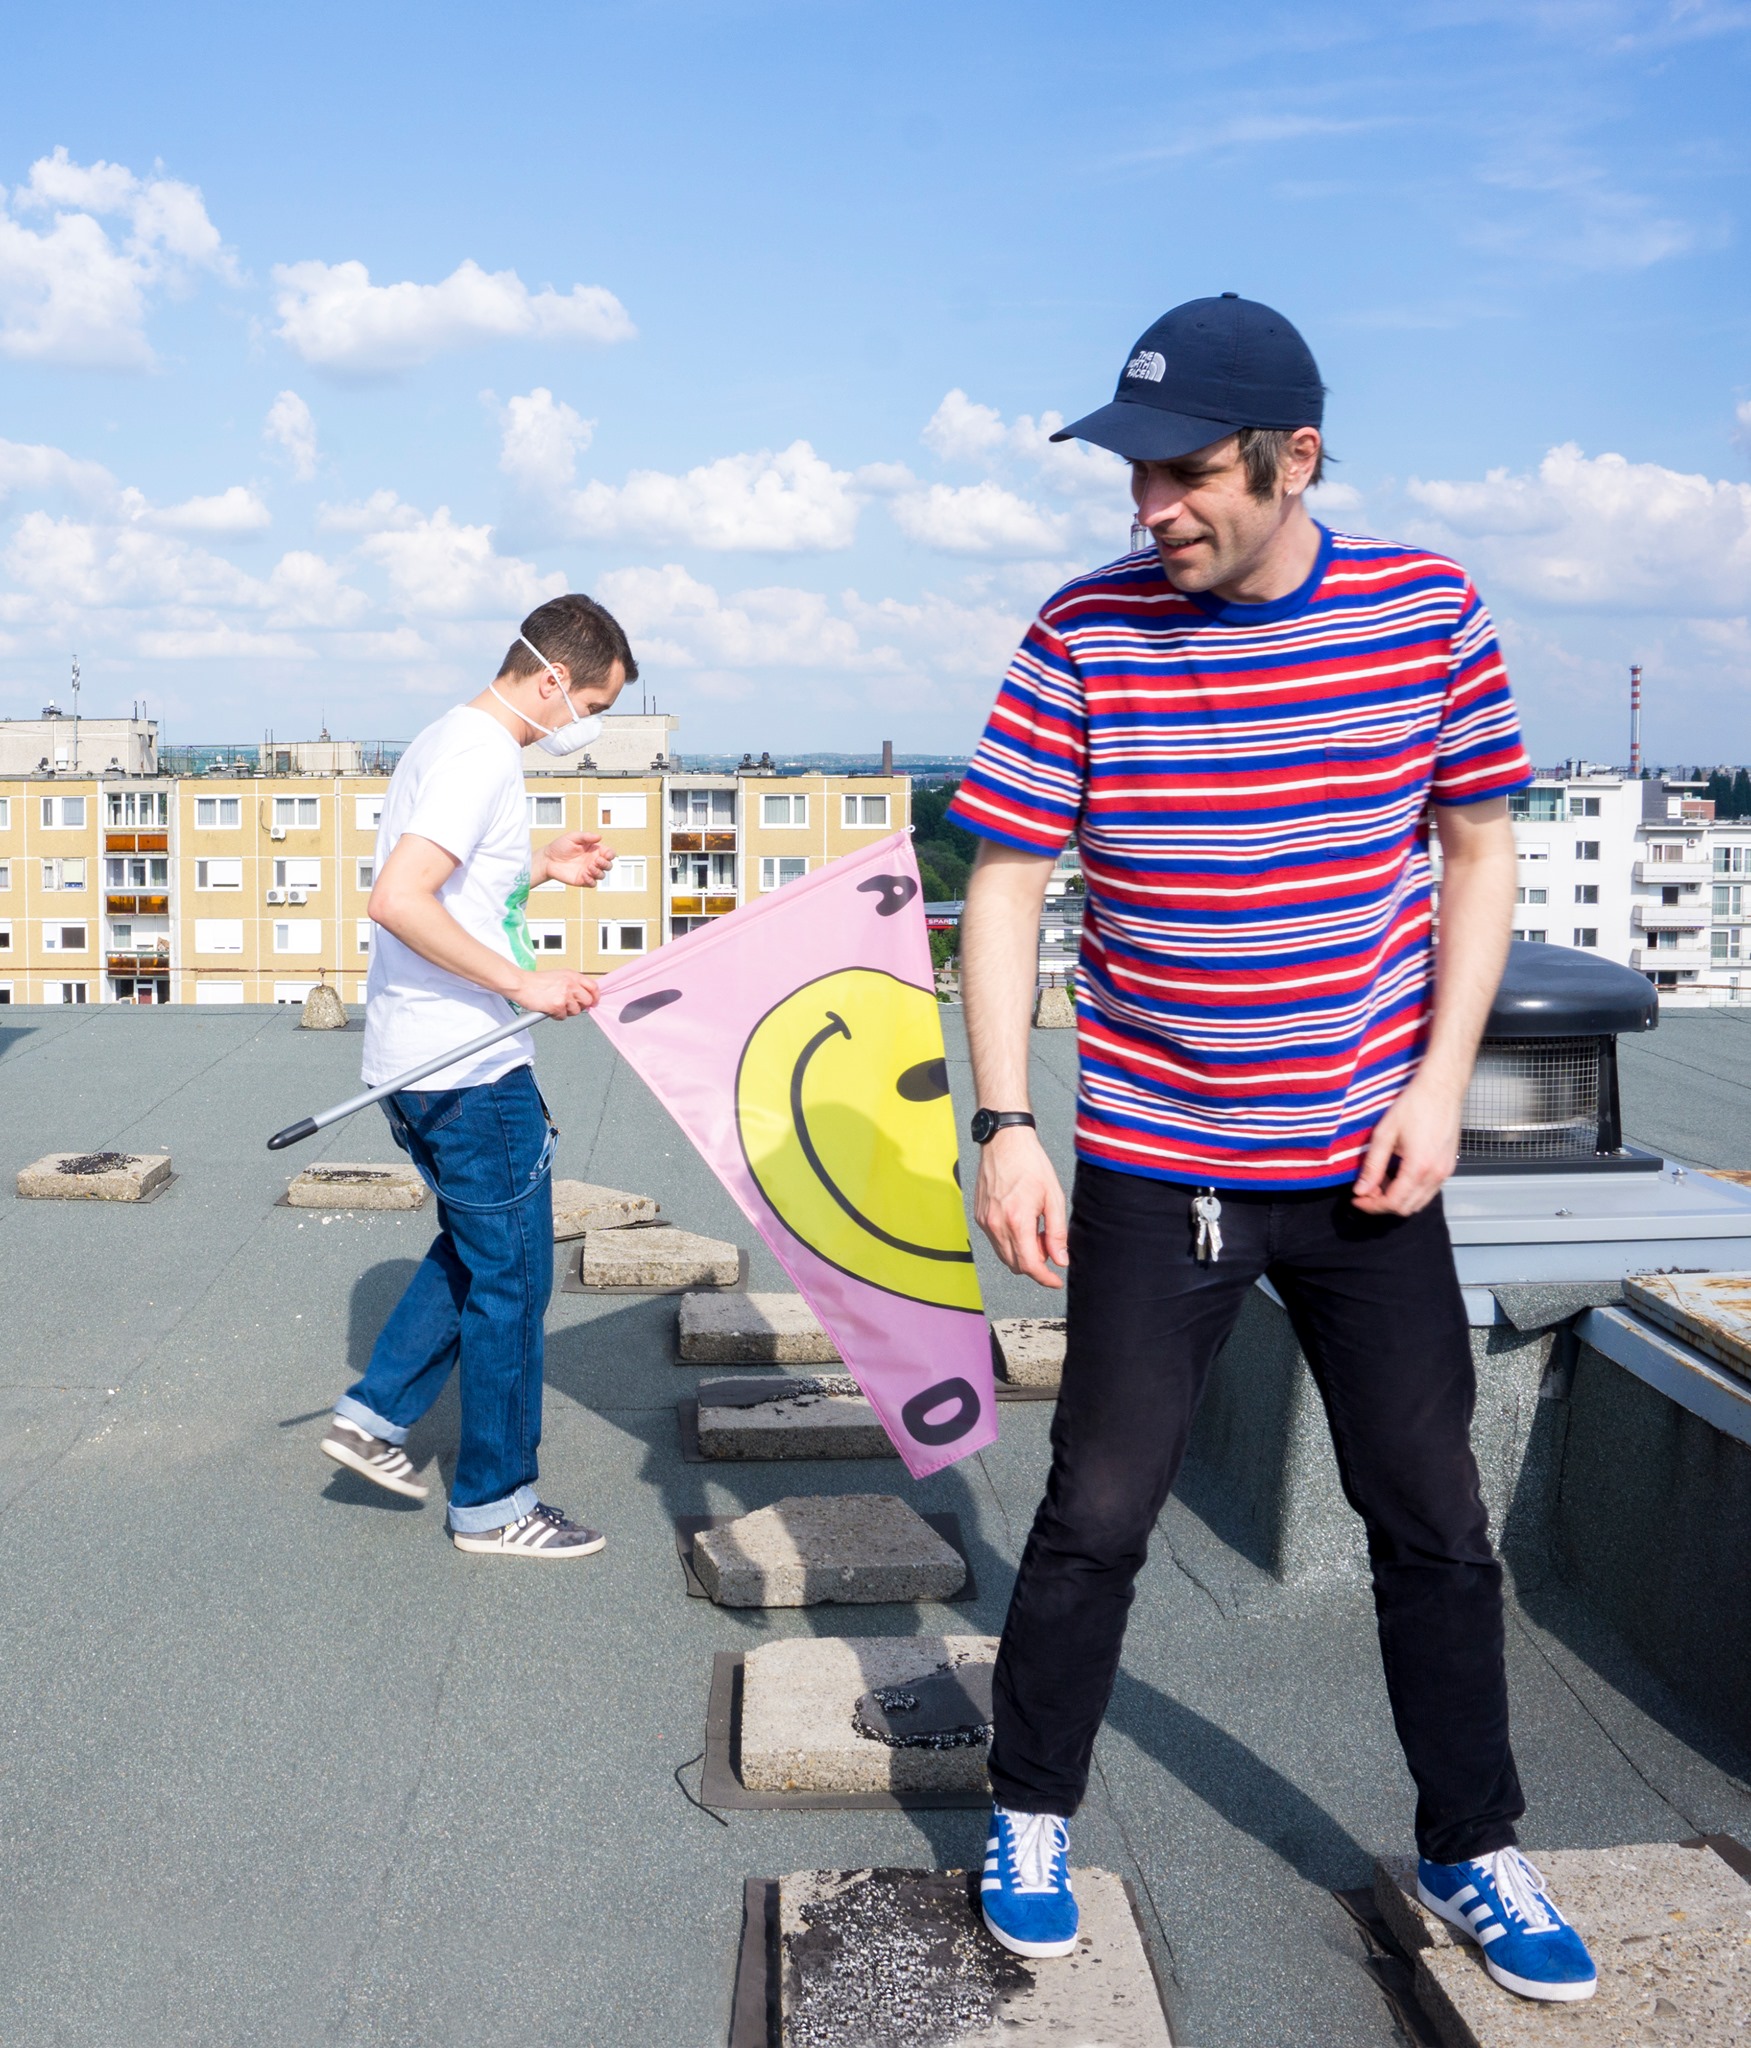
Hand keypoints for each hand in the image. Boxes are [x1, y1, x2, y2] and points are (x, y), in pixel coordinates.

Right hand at [511, 969, 599, 1018]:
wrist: (522, 984)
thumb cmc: (536, 981)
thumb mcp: (559, 976)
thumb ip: (572, 983)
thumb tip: (583, 995)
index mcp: (572, 975)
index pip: (593, 987)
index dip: (595, 996)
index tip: (593, 1001)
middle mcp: (570, 984)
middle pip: (587, 1001)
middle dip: (580, 1006)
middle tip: (570, 1006)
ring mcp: (564, 995)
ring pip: (576, 1011)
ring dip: (567, 1011)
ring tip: (556, 1005)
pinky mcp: (557, 1005)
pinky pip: (563, 1017)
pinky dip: (556, 1016)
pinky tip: (549, 1009)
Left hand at [536, 831, 615, 888]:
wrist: (548, 859)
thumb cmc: (559, 847)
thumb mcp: (573, 837)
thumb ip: (586, 836)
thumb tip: (599, 837)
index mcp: (594, 850)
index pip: (609, 853)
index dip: (610, 854)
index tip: (605, 854)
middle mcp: (593, 861)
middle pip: (608, 865)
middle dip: (606, 864)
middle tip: (596, 861)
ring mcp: (588, 871)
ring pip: (602, 875)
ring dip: (599, 872)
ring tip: (589, 867)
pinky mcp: (582, 880)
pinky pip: (593, 884)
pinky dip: (591, 880)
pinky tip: (584, 874)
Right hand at [973, 1125, 1068, 1288]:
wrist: (1005, 1142)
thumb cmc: (1030, 1164)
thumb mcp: (1053, 1197)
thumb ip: (1057, 1233)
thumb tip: (1060, 1260)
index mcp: (1017, 1221)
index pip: (1030, 1265)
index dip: (1045, 1278)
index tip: (1056, 1281)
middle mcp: (996, 1225)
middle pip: (1016, 1264)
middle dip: (1036, 1263)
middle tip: (1050, 1244)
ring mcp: (985, 1221)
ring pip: (1004, 1255)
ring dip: (1022, 1252)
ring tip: (1036, 1229)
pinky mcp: (979, 1217)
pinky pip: (996, 1241)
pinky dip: (1010, 1241)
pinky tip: (1021, 1222)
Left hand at [1352, 1075, 1462, 1215]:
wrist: (1442, 1087)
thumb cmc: (1415, 1104)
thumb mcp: (1385, 1133)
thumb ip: (1373, 1165)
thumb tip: (1361, 1190)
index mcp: (1419, 1167)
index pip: (1393, 1202)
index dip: (1371, 1206)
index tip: (1356, 1199)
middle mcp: (1436, 1175)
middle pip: (1407, 1207)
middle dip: (1383, 1204)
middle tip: (1365, 1190)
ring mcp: (1445, 1172)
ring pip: (1419, 1202)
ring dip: (1397, 1199)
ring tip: (1379, 1183)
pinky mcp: (1448, 1166)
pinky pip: (1429, 1191)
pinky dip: (1411, 1191)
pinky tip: (1396, 1176)